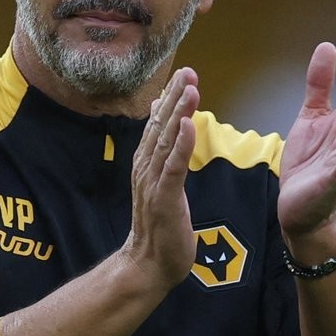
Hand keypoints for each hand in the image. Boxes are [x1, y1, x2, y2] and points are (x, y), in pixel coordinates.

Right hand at [121, 68, 198, 290]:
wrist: (148, 265)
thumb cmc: (159, 226)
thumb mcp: (162, 183)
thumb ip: (163, 152)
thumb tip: (165, 121)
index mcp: (146, 163)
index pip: (159, 124)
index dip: (170, 97)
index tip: (182, 74)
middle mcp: (146, 168)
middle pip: (161, 125)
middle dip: (175, 96)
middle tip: (187, 71)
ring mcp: (153, 183)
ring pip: (166, 141)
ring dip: (178, 112)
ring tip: (190, 88)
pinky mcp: (164, 199)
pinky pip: (173, 167)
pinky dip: (181, 144)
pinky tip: (189, 124)